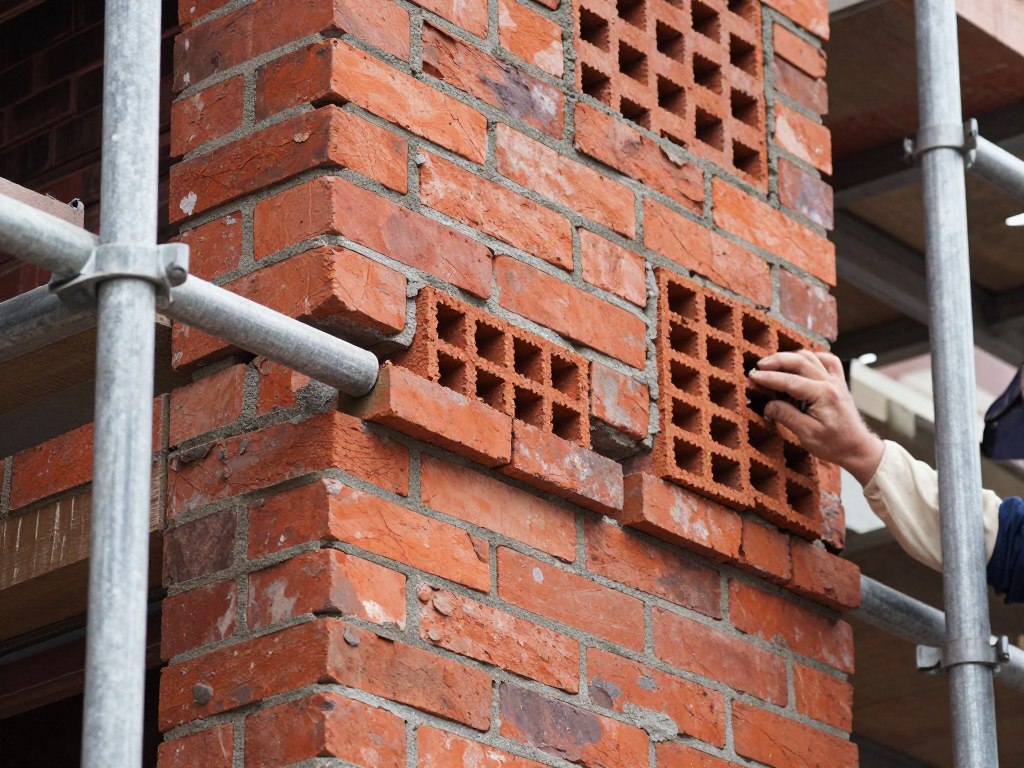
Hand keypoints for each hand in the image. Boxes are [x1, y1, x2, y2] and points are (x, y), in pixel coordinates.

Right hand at [748, 351, 883, 484]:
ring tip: (773, 363)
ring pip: (811, 356)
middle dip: (776, 360)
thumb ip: (787, 416)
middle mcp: (831, 382)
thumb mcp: (807, 435)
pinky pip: (826, 360)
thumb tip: (768, 405)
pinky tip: (800, 361)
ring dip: (790, 356)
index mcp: (823, 395)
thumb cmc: (835, 444)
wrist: (858, 447)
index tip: (753, 376)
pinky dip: (812, 356)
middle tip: (758, 366)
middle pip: (800, 361)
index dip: (769, 377)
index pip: (790, 380)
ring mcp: (836, 380)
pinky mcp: (838, 382)